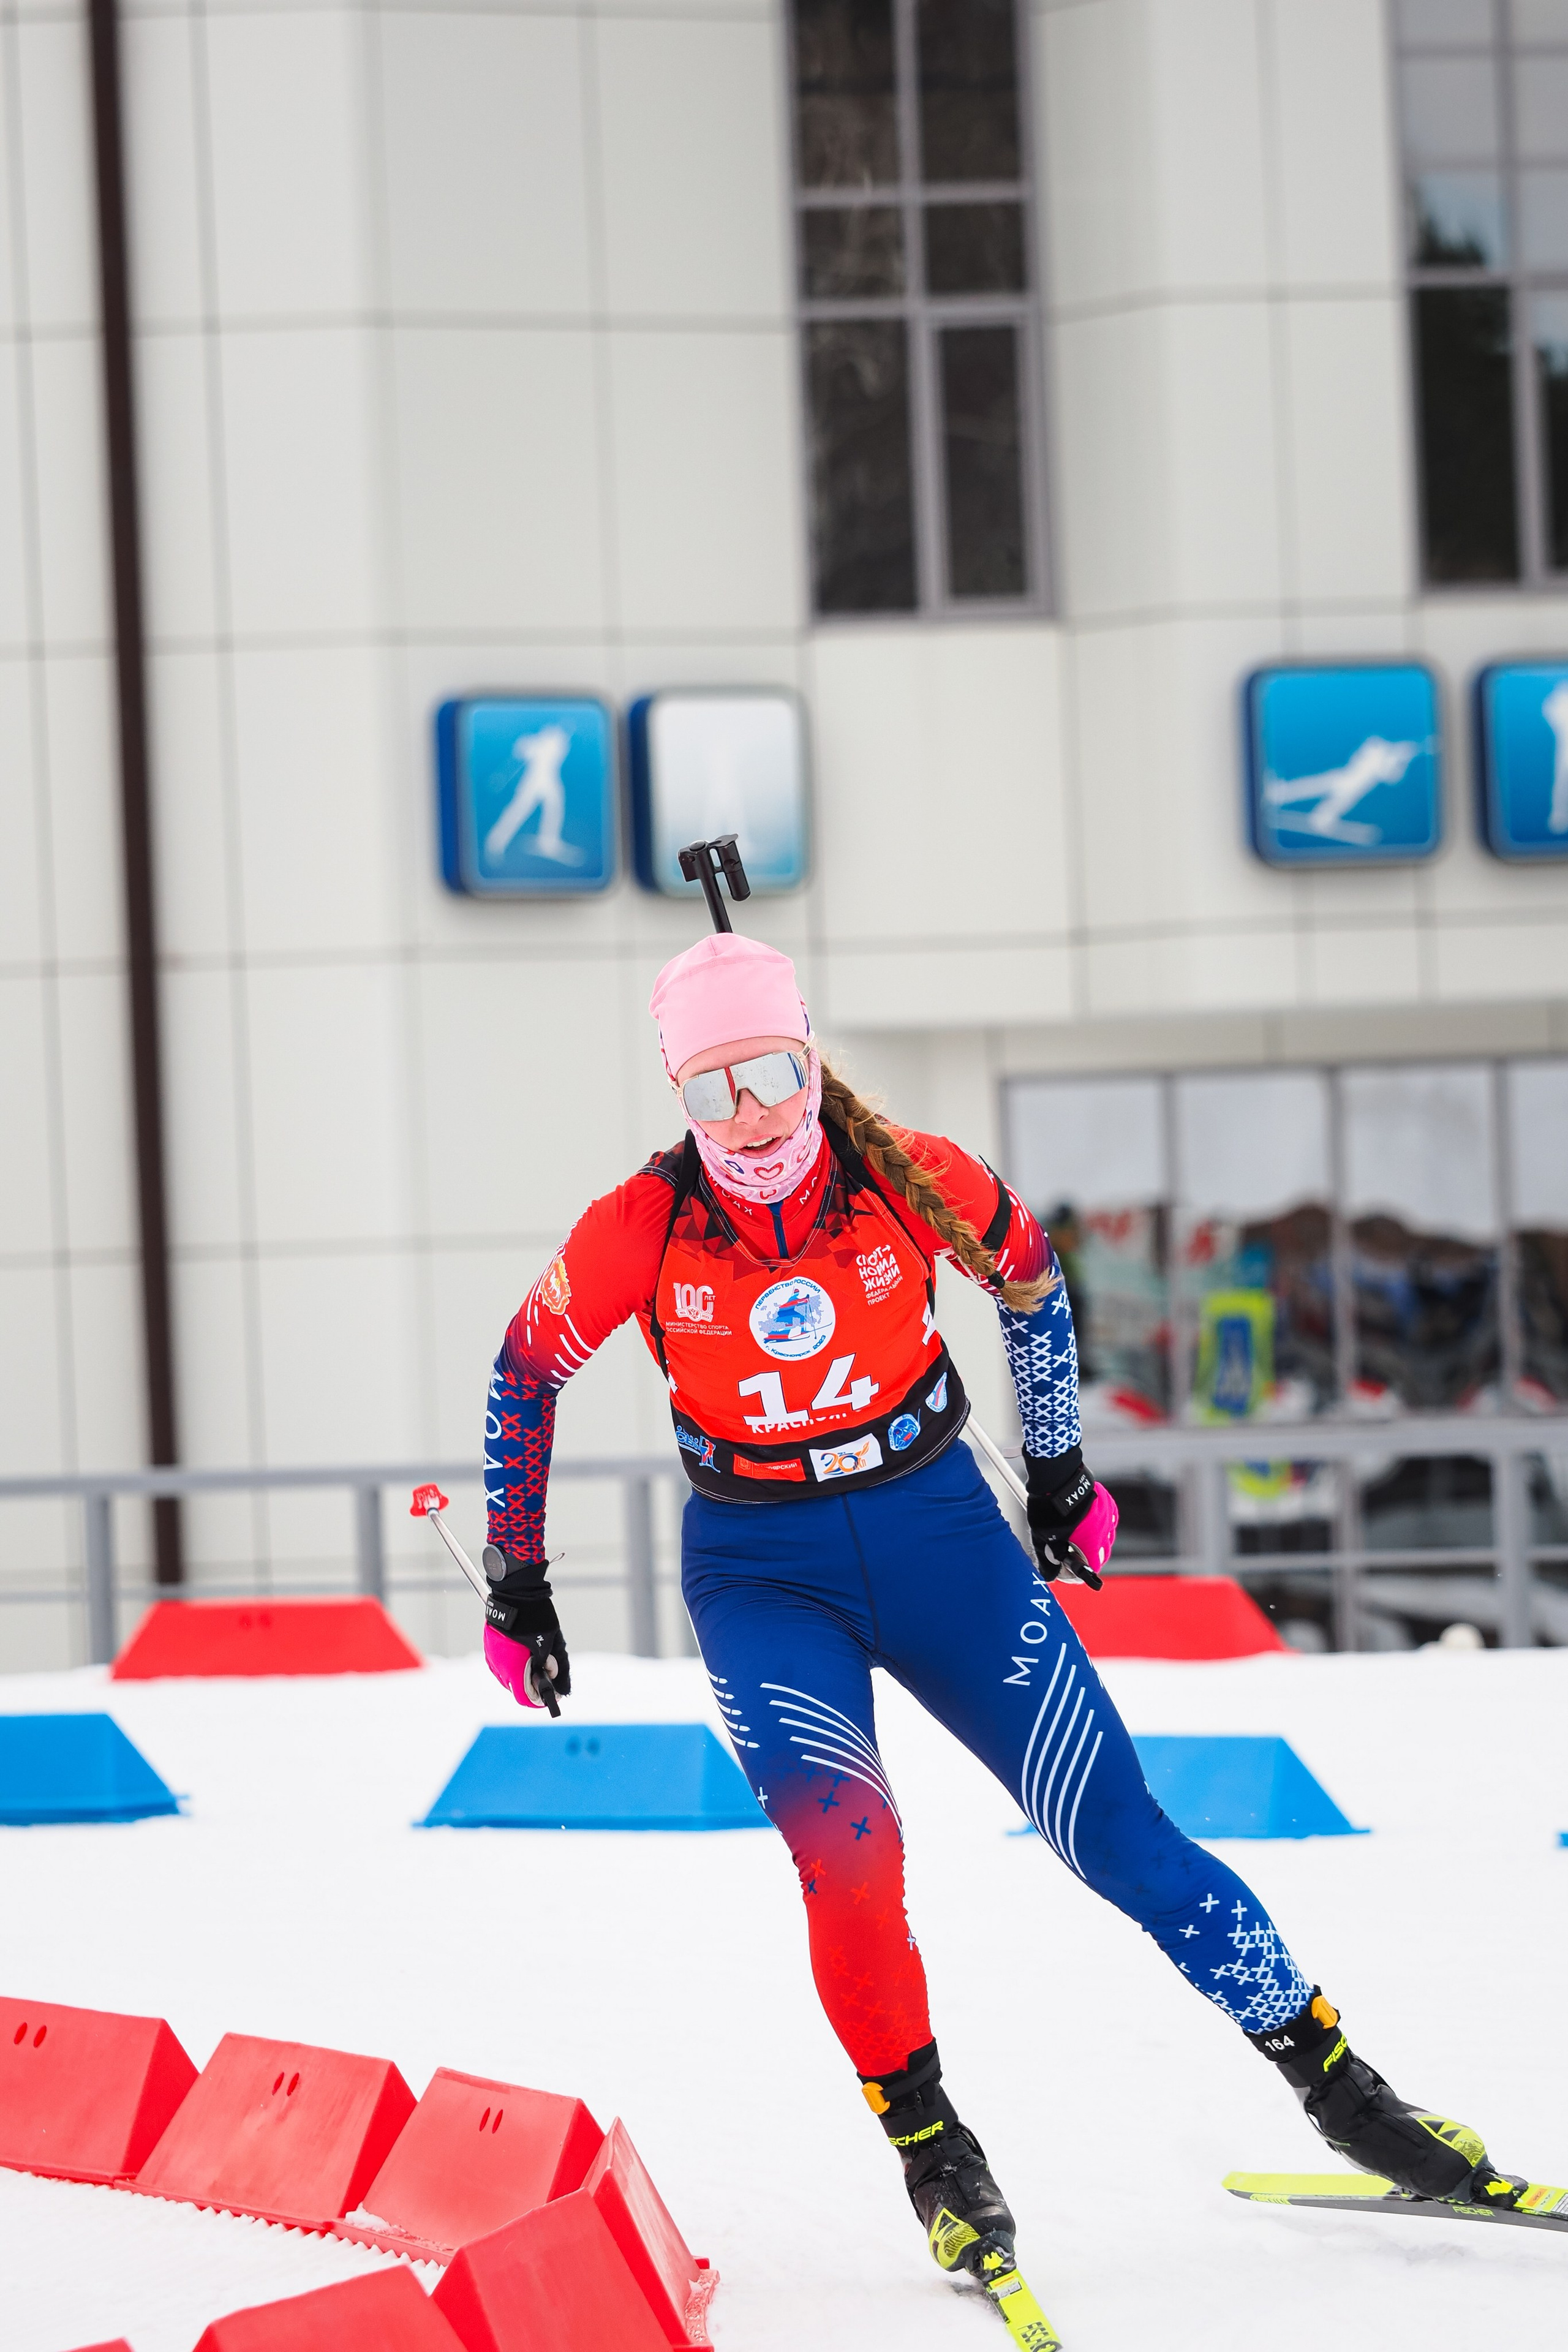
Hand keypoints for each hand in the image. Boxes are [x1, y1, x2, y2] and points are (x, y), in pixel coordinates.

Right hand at [481, 1546, 570, 1714]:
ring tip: (537, 1658)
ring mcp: (492, 1656)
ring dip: (523, 1673)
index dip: (539, 1699)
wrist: (515, 1592)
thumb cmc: (535, 1616)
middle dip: (533, 1684)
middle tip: (547, 1673)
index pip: (524, 1698)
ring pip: (509, 1676)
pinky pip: (502, 1664)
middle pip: (516, 1688)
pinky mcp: (490, 1647)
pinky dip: (514, 1663)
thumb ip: (550, 1664)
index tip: (552, 1695)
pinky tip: (525, 1652)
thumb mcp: (549, 1642)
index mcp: (513, 1668)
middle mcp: (499, 1666)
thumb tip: (553, 1678)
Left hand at [1022, 1446, 1117, 1588]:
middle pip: (1102, 1553)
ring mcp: (1107, 1515)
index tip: (1069, 1569)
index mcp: (1090, 1543)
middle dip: (1088, 1556)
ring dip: (1096, 1540)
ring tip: (1077, 1535)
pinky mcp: (1106, 1502)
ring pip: (1107, 1536)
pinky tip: (1087, 1520)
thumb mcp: (1043, 1538)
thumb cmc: (1048, 1509)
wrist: (1056, 1477)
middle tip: (1072, 1553)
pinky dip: (1100, 1523)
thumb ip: (1048, 1559)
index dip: (1080, 1571)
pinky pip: (1108, 1518)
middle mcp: (1103, 1530)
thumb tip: (1049, 1575)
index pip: (1093, 1567)